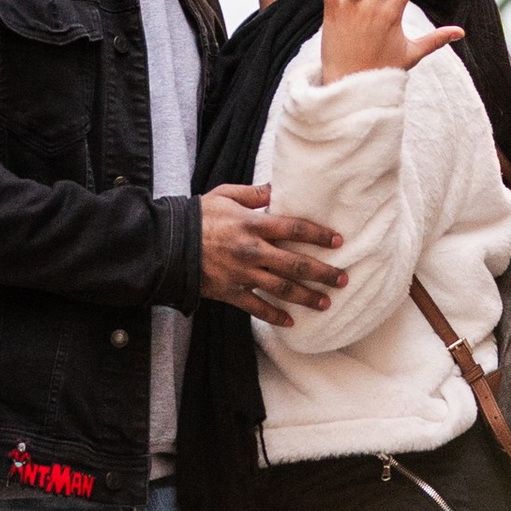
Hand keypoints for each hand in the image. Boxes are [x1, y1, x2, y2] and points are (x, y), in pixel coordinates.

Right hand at [199, 184, 346, 328]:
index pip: (295, 229)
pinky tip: (290, 322)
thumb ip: (253, 194)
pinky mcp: (230, 292)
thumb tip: (276, 189)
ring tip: (326, 302)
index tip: (338, 241)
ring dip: (307, 297)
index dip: (319, 235)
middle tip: (342, 279)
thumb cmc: (197, 216)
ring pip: (282, 289)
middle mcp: (252, 251)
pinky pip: (256, 308)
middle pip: (296, 264)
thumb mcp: (225, 195)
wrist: (167, 244)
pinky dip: (274, 316)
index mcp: (253, 225)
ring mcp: (242, 274)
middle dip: (322, 272)